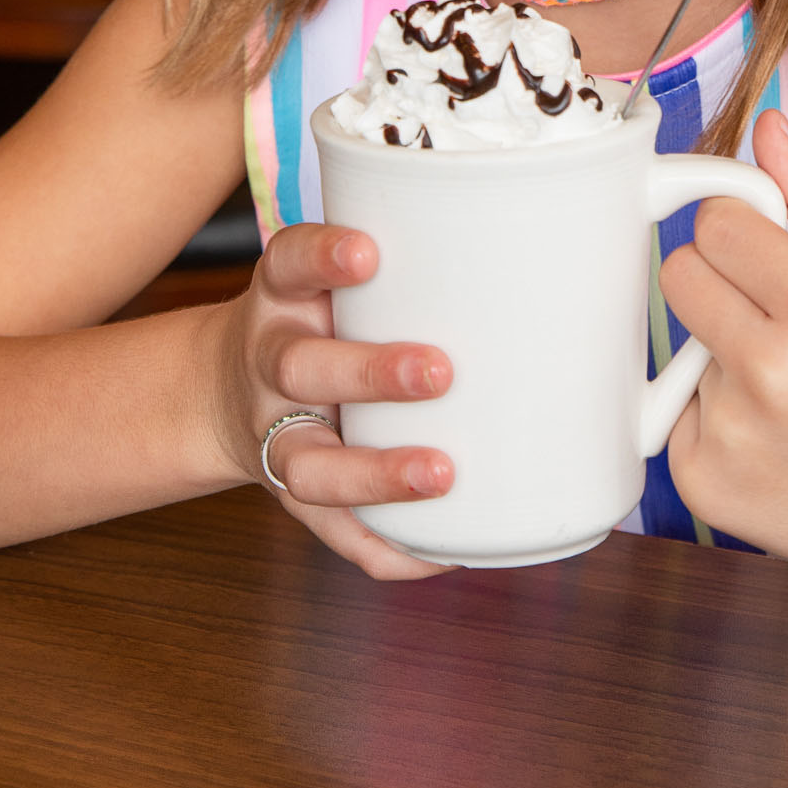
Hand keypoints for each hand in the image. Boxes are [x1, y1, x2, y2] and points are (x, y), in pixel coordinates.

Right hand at [211, 221, 454, 578]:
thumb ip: (412, 258)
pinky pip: (334, 536)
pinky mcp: (291, 500)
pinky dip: (385, 548)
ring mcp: (274, 436)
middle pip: (301, 368)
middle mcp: (271, 363)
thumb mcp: (334, 275)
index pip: (290, 263)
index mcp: (285, 297)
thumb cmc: (323, 319)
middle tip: (440, 371)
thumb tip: (565, 233)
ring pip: (307, 465)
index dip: (323, 256)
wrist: (222, 391)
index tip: (368, 253)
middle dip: (369, 373)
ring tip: (442, 473)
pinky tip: (443, 554)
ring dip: (375, 473)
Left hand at [660, 113, 787, 593]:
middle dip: (720, 284)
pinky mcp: (703, 483)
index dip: (743, 233)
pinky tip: (770, 433)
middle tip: (774, 318)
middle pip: (680, 274)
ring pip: (679, 345)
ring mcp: (733, 432)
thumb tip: (764, 127)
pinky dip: (711, 417)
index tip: (772, 258)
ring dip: (720, 354)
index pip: (715, 222)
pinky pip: (673, 414)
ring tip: (787, 387)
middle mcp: (773, 368)